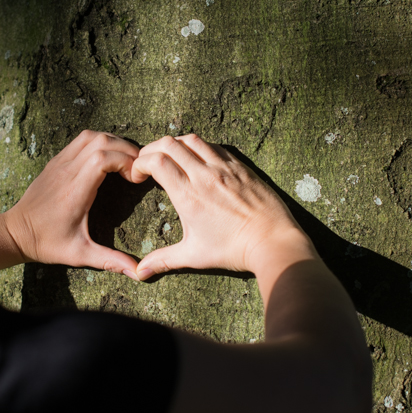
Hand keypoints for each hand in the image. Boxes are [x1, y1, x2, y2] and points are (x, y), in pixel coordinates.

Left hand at [3, 131, 140, 278]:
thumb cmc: (47, 243)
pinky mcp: (55, 162)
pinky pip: (79, 141)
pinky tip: (106, 159)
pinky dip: (98, 143)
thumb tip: (138, 273)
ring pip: (90, 136)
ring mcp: (59, 163)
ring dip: (112, 142)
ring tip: (125, 160)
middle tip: (138, 167)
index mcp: (75, 190)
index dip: (126, 161)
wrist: (15, 233)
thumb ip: (110, 260)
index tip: (136, 178)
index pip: (103, 157)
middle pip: (101, 141)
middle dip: (126, 149)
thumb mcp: (80, 254)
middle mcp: (67, 171)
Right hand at [130, 135, 314, 279]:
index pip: (156, 161)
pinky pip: (215, 146)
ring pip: (193, 140)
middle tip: (148, 162)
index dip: (140, 162)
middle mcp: (204, 175)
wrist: (273, 242)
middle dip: (151, 149)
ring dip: (176, 144)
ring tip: (171, 157)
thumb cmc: (233, 250)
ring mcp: (224, 168)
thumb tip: (139, 273)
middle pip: (169, 143)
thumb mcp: (194, 256)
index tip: (138, 175)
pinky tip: (198, 160)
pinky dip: (200, 147)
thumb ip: (163, 260)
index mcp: (188, 195)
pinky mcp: (240, 167)